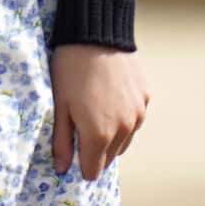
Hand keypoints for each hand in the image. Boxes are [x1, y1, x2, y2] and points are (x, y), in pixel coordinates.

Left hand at [51, 44, 149, 179]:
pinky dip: (123, 119)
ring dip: (111, 137)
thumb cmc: (70, 70)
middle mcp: (124, 129)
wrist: (96, 36)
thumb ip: (61, 141)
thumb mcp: (59, 106)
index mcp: (100, 135)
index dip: (82, 166)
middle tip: (79, 133)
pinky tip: (108, 102)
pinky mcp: (145, 99)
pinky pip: (134, 119)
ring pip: (125, 140)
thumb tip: (61, 169)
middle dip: (95, 152)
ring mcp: (138, 114)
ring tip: (93, 116)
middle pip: (110, 157)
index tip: (72, 156)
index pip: (94, 169)